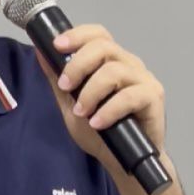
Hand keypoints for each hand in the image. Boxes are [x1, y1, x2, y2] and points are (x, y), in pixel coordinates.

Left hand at [36, 24, 165, 159]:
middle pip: (104, 46)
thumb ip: (57, 79)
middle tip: (64, 86)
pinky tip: (97, 123)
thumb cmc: (100, 130)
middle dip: (78, 64)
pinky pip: (130, 96)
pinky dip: (109, 109)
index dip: (77, 35)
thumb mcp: (70, 104)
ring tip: (81, 112)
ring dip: (91, 92)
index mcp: (110, 60)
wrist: (122, 161)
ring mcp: (143, 79)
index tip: (57, 46)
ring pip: (114, 71)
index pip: (97, 34)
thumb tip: (40, 51)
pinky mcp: (153, 98)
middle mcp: (128, 63)